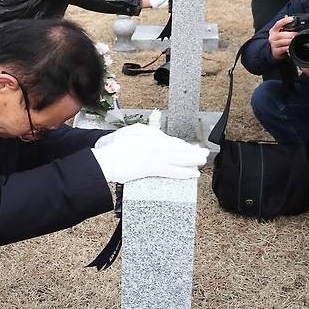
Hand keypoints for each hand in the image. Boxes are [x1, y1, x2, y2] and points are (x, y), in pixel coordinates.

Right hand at [92, 123, 208, 183]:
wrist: (105, 159)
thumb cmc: (111, 148)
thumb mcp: (127, 134)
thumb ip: (141, 133)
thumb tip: (152, 135)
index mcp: (148, 134)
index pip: (169, 140)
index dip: (181, 144)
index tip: (189, 147)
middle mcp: (154, 142)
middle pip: (178, 146)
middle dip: (192, 150)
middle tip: (203, 153)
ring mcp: (155, 154)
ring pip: (179, 157)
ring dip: (193, 159)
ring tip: (202, 161)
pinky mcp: (153, 166)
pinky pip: (173, 170)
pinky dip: (184, 172)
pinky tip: (193, 174)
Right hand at [268, 15, 294, 58]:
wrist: (273, 50)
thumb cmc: (278, 40)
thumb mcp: (280, 32)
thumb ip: (285, 25)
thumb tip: (291, 18)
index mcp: (273, 30)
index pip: (278, 24)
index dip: (285, 20)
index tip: (292, 18)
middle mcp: (272, 37)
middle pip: (282, 34)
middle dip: (291, 34)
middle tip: (297, 34)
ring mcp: (273, 44)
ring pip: (283, 42)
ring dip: (290, 41)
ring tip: (295, 40)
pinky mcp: (275, 51)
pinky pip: (283, 49)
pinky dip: (288, 48)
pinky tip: (291, 47)